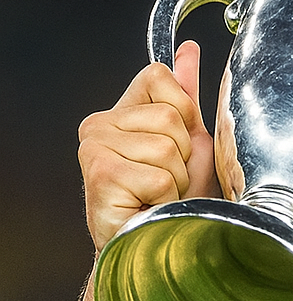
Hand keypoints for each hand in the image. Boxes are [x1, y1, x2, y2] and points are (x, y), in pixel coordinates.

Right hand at [77, 41, 217, 251]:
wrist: (148, 250)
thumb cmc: (169, 205)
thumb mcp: (187, 146)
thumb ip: (184, 99)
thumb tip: (188, 51)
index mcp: (120, 112)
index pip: (160, 76)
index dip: (184, 113)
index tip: (179, 147)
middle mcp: (99, 124)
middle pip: (171, 118)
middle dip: (184, 160)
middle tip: (167, 184)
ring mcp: (95, 148)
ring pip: (167, 150)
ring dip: (176, 183)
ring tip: (157, 198)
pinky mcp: (100, 175)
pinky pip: (160, 178)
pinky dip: (166, 201)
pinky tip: (148, 209)